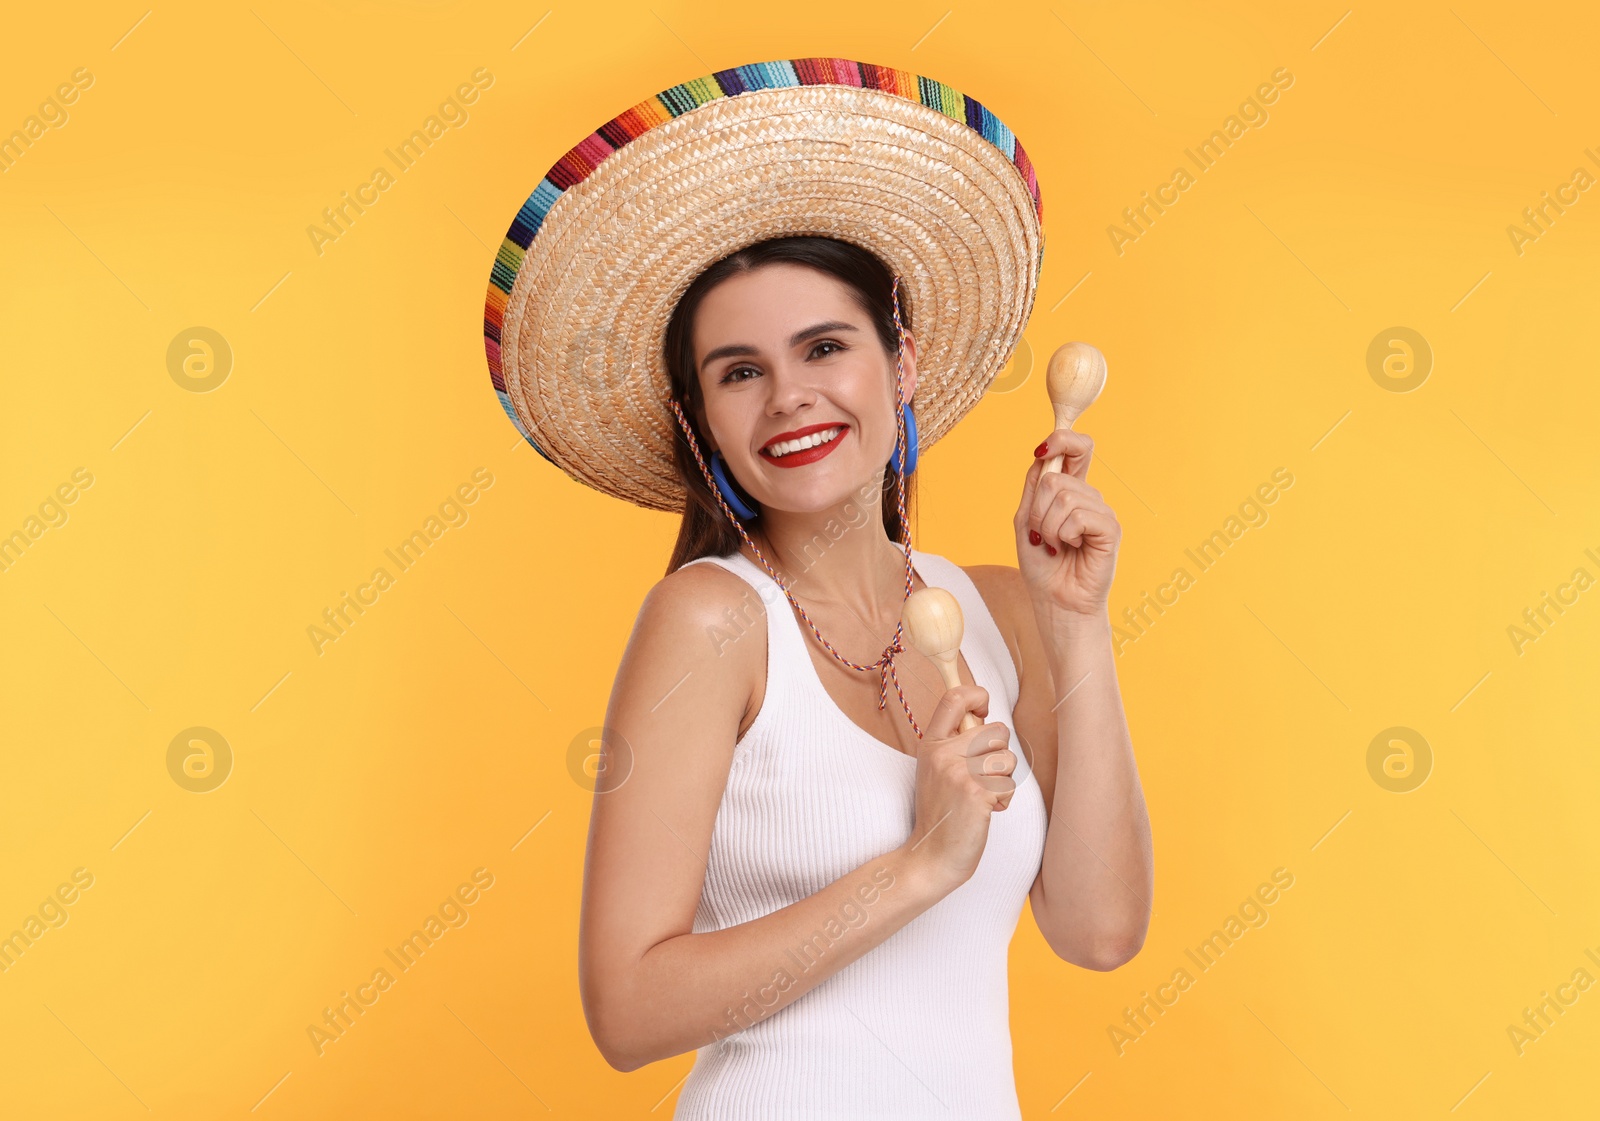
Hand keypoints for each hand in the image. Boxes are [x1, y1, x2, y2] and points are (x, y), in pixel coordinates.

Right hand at [904, 684, 1015, 893]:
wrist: (931, 856)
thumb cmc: (941, 815)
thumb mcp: (935, 771)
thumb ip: (954, 744)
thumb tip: (981, 718)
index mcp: (930, 744)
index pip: (954, 698)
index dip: (976, 694)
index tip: (983, 710)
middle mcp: (942, 753)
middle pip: (996, 730)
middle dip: (999, 754)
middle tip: (981, 777)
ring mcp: (958, 772)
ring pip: (1007, 758)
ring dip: (1002, 780)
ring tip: (982, 796)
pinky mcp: (976, 792)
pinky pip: (1009, 783)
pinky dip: (1003, 799)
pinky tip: (985, 811)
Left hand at [1014, 429, 1121, 617]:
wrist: (1055, 601)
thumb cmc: (1042, 565)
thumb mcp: (1026, 520)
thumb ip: (1034, 487)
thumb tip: (1043, 453)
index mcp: (1070, 490)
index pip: (1076, 449)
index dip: (1061, 440)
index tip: (1043, 448)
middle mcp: (1088, 497)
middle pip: (1055, 476)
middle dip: (1036, 509)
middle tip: (1040, 535)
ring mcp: (1101, 511)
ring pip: (1063, 497)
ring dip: (1047, 527)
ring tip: (1054, 545)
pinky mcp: (1110, 528)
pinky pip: (1079, 516)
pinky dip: (1065, 534)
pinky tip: (1071, 547)